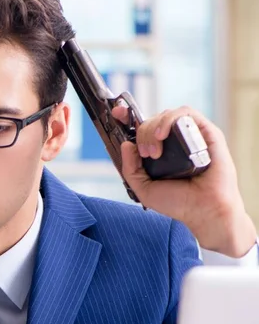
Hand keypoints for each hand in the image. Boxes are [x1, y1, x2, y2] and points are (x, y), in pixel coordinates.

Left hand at [112, 105, 256, 257]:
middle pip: (150, 121)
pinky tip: (162, 135)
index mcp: (158, 152)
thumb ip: (130, 168)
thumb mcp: (143, 188)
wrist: (204, 210)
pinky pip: (186, 113)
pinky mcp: (206, 132)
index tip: (117, 113)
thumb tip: (126, 144)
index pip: (141, 128)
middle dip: (141, 134)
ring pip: (165, 114)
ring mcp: (189, 136)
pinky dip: (169, 119)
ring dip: (153, 128)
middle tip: (146, 154)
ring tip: (154, 151)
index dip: (127, 117)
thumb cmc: (178, 202)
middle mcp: (173, 142)